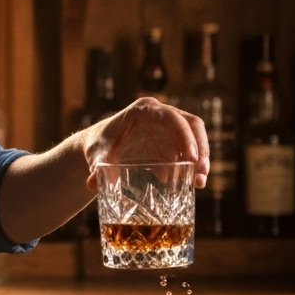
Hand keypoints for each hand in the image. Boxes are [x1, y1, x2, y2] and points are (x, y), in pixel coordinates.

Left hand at [82, 98, 209, 188]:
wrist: (99, 146)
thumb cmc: (98, 145)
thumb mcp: (96, 154)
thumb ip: (97, 166)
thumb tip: (93, 185)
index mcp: (144, 109)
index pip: (172, 117)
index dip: (185, 135)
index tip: (192, 158)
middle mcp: (160, 113)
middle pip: (191, 125)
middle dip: (201, 148)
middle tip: (201, 173)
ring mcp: (168, 126)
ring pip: (195, 137)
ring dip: (201, 159)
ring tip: (199, 182)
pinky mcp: (171, 140)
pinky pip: (188, 150)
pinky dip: (192, 166)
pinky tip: (191, 183)